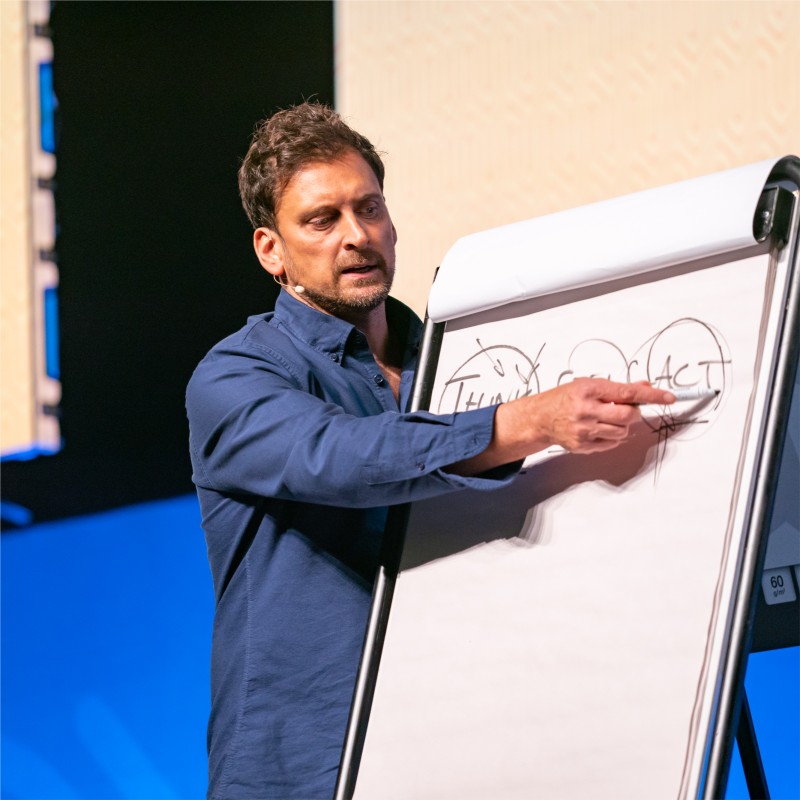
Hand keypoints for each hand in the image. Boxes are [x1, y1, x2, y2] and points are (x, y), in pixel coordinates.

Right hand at [450, 378, 674, 474]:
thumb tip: (644, 387)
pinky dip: (611, 437)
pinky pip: (611, 444)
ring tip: (605, 418)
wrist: (540, 418)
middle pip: (627, 415)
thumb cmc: (564, 398)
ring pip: (621, 432)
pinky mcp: (583, 445)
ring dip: (621, 426)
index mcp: (588, 390)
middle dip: (631, 413)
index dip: (651, 395)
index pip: (627, 392)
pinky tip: (598, 429)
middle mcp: (585, 410)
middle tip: (623, 409)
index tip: (668, 397)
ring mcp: (583, 430)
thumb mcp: (589, 385)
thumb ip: (617, 388)